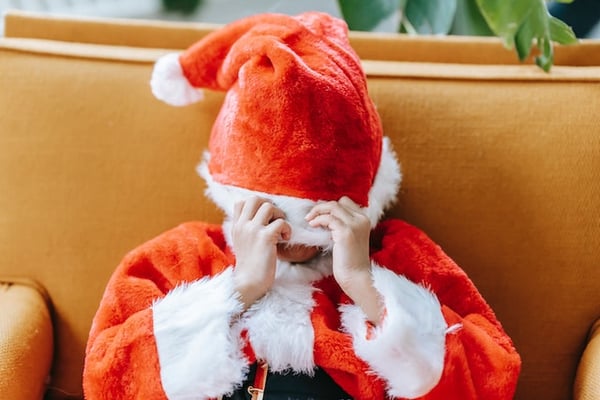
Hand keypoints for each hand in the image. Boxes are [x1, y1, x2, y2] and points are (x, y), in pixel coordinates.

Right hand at [231, 196, 290, 308]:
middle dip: (269, 205)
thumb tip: (260, 219)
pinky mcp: (265, 237)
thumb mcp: (241, 243)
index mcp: (236, 226)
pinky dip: (287, 228)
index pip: (241, 202)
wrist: (249, 283)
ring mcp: (253, 230)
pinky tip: (285, 238)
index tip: (265, 217)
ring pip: (269, 207)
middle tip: (275, 219)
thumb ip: (246, 230)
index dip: (256, 205)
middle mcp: (242, 225)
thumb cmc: (249, 266)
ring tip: (281, 230)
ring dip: (279, 215)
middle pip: (255, 199)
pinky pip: (280, 222)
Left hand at [306, 196, 382, 323]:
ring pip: (332, 206)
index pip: (345, 202)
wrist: (357, 278)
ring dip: (317, 211)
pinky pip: (328, 218)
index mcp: (364, 220)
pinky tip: (312, 226)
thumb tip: (325, 217)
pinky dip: (318, 220)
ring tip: (309, 220)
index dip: (330, 207)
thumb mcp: (349, 239)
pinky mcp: (346, 232)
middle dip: (322, 207)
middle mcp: (362, 219)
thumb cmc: (350, 262)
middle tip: (310, 216)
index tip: (320, 215)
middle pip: (338, 202)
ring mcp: (355, 225)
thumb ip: (342, 226)